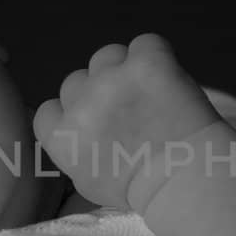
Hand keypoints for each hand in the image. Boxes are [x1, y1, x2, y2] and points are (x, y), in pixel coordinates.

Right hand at [32, 33, 221, 212]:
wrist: (185, 180)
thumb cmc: (142, 191)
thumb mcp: (89, 184)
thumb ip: (74, 153)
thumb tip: (74, 134)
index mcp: (62, 136)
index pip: (50, 109)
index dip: (75, 114)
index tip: (99, 126)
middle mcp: (80, 103)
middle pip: (77, 81)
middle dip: (99, 93)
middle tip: (131, 113)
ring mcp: (111, 79)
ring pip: (107, 56)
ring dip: (124, 69)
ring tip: (150, 94)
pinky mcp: (145, 62)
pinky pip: (146, 44)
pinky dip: (156, 57)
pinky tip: (168, 80)